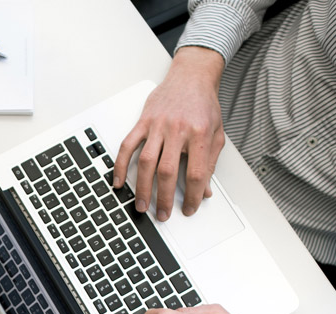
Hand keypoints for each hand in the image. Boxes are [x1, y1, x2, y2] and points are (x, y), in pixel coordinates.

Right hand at [114, 46, 226, 219]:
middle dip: (164, 198)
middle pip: (167, 171)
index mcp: (199, 134)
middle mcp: (177, 129)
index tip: (190, 208)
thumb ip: (210, 163)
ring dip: (142, 187)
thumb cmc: (204, 105)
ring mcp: (157, 125)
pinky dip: (121, 165)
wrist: (191, 77)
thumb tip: (206, 190)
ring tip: (141, 205)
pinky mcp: (143, 121)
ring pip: (146, 162)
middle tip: (163, 214)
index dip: (193, 195)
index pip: (196, 173)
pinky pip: (128, 145)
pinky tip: (119, 181)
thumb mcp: (216, 134)